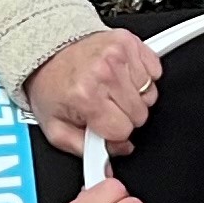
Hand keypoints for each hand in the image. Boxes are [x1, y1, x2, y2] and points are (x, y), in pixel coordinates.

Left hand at [27, 27, 161, 152]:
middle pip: (139, 114)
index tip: (101, 123)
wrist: (48, 52)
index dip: (112, 132)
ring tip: (110, 89)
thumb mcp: (56, 128)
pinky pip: (155, 71)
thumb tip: (112, 160)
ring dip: (132, 96)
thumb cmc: (52, 86)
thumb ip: (84, 150)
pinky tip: (120, 76)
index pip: (122, 131)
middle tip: (104, 105)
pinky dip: (141, 77)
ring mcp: (119, 54)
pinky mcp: (130, 42)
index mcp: (86, 95)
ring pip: (149, 94)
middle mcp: (104, 72)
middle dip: (123, 115)